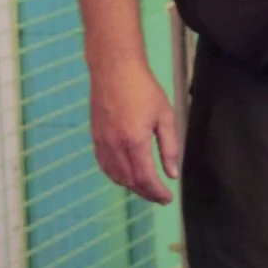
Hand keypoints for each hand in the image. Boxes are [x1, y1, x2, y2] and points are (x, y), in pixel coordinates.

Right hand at [90, 56, 179, 203]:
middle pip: (129, 182)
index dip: (157, 193)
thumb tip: (172, 174)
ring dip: (131, 187)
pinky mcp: (95, 137)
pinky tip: (127, 175)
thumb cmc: (143, 88)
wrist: (114, 69)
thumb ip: (169, 147)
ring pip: (115, 176)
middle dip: (146, 193)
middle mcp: (115, 146)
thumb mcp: (165, 115)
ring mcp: (102, 142)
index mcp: (134, 141)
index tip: (167, 198)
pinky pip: (104, 165)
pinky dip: (116, 176)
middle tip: (160, 197)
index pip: (145, 178)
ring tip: (146, 188)